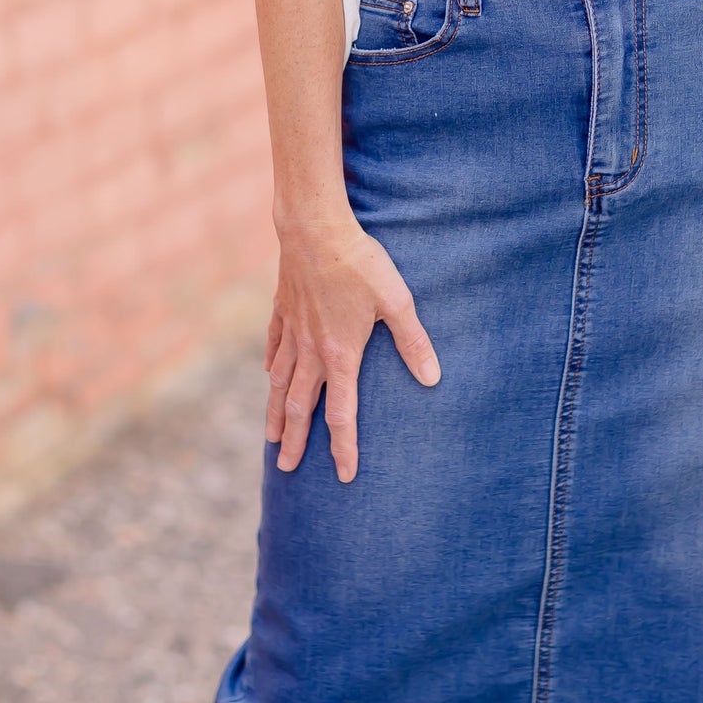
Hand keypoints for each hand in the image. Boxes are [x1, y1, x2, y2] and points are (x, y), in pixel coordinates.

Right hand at [263, 208, 440, 481]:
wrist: (315, 227)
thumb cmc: (360, 262)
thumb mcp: (397, 300)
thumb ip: (412, 342)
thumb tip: (433, 379)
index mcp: (340, 354)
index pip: (341, 413)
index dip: (343, 447)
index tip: (344, 475)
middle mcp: (311, 350)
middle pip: (300, 406)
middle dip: (295, 441)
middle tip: (287, 469)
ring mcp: (293, 330)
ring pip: (280, 382)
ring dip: (276, 413)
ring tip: (271, 438)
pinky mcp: (283, 309)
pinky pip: (274, 346)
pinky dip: (271, 366)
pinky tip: (269, 376)